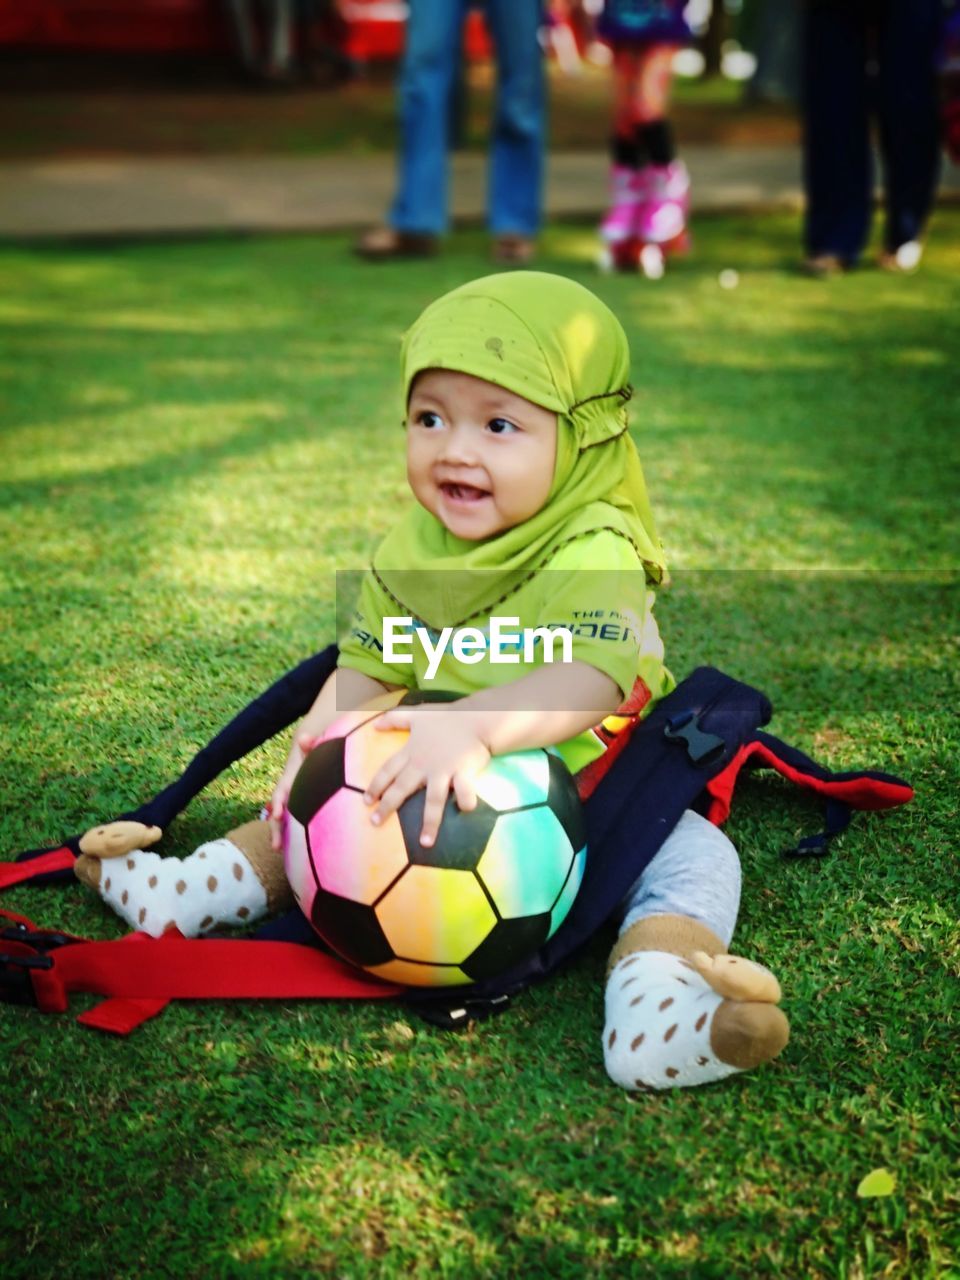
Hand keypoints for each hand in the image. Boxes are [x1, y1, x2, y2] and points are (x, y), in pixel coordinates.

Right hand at [268, 730, 319, 850]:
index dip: (278, 804)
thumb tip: (304, 738)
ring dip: (281, 836)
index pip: (281, 793)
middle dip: (275, 829)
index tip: (278, 814)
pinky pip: (295, 823)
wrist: (311, 756)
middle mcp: (287, 794)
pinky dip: (293, 836)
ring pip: (284, 821)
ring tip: (279, 852)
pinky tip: (297, 852)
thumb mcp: (312, 747)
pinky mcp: (300, 810)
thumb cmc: (314, 752)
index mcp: (289, 781)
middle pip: (278, 812)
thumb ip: (309, 744)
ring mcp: (292, 802)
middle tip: (275, 846)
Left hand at [364, 706, 491, 847]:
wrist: (476, 716)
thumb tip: (375, 725)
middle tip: (375, 822)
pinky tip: (466, 809)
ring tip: (425, 842)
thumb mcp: (417, 714)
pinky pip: (464, 790)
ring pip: (433, 800)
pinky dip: (465, 800)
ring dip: (429, 822)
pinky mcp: (464, 773)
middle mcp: (424, 764)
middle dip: (387, 807)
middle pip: (401, 789)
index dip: (375, 785)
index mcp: (411, 752)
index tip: (366, 801)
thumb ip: (395, 719)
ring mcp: (444, 771)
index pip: (388, 770)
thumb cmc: (447, 717)